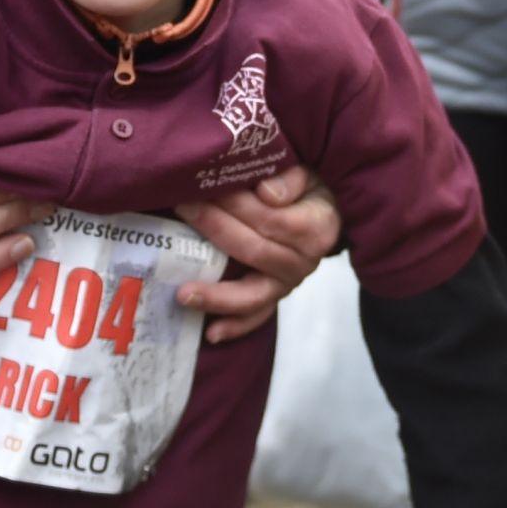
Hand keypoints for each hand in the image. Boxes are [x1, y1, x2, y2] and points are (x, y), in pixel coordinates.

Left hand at [175, 163, 340, 343]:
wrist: (325, 214)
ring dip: (216, 295)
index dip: (238, 203)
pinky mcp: (273, 296)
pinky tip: (210, 333)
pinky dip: (234, 326)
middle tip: (182, 206)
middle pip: (254, 251)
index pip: (271, 218)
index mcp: (315, 229)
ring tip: (182, 293)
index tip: (206, 184)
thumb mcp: (309, 174)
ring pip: (252, 294)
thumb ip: (292, 179)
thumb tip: (267, 192)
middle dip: (214, 228)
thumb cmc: (309, 188)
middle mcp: (304, 262)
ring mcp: (287, 284)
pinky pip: (255, 316)